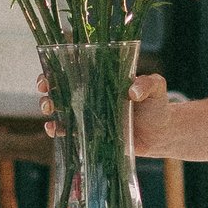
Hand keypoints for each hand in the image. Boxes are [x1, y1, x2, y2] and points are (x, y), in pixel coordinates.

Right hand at [51, 72, 172, 146]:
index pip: (73, 72)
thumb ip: (148, 84)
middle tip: (47, 94)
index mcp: (100, 81)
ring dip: (49, 111)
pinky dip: (58, 131)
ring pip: (60, 111)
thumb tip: (133, 91)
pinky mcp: (90, 136)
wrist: (161, 134)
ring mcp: (88, 117)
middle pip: (60, 91)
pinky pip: (69, 133)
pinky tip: (54, 130)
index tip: (48, 75)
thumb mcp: (156, 88)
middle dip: (47, 91)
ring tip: (49, 110)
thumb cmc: (157, 105)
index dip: (55, 72)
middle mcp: (90, 98)